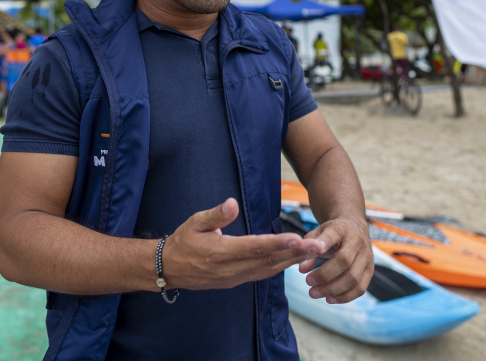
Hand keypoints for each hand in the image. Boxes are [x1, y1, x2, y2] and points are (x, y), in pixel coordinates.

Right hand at [161, 198, 323, 290]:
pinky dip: (278, 268)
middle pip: (267, 261)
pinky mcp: (234, 281)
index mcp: (221, 252)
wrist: (168, 269)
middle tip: (316, 245)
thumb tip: (232, 203)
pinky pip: (261, 275)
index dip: (278, 243)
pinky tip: (291, 261)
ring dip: (290, 262)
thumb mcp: (194, 223)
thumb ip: (216, 215)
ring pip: (268, 270)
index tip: (298, 238)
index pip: (255, 246)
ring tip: (311, 253)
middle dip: (294, 253)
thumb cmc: (182, 241)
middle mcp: (230, 269)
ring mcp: (233, 278)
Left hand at [299, 215, 372, 303]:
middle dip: (324, 276)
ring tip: (314, 293)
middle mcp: (358, 241)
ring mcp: (367, 257)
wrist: (354, 228)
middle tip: (308, 283)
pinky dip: (344, 297)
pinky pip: (360, 288)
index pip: (335, 233)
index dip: (325, 242)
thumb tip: (302, 269)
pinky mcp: (370, 270)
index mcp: (342, 228)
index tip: (315, 250)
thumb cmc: (331, 233)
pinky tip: (329, 299)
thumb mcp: (317, 234)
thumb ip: (309, 249)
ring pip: (353, 278)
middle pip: (344, 261)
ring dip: (332, 290)